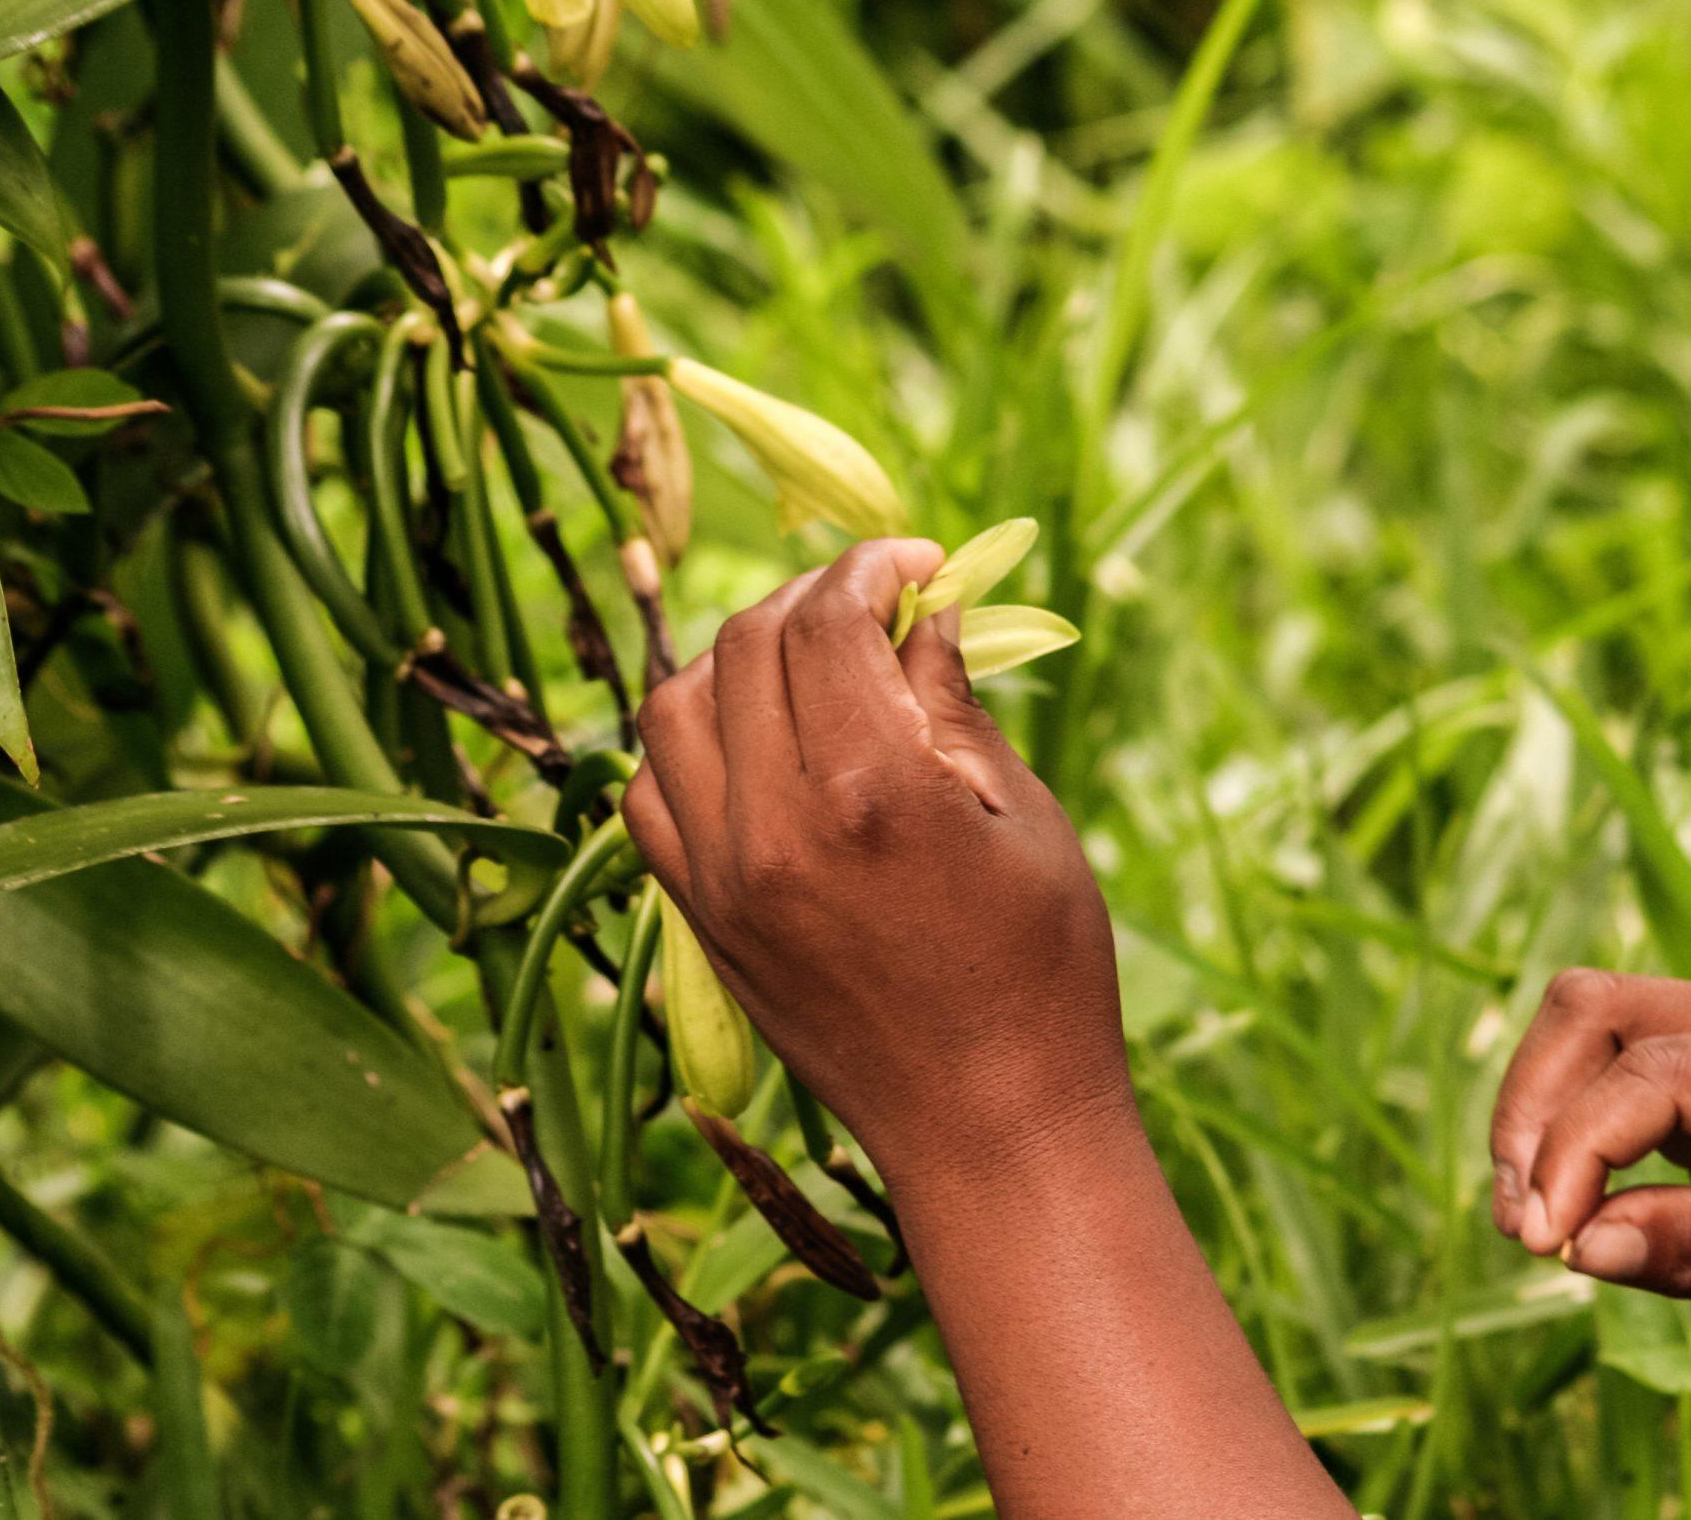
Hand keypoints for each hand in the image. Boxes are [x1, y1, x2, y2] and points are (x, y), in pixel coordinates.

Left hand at [623, 540, 1129, 1182]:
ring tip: (808, 662)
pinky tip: (756, 741)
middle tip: (877, 603)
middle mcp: (773, 825)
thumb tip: (925, 609)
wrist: (989, 1128)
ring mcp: (719, 877)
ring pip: (676, 705)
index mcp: (872, 790)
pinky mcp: (698, 920)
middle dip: (813, 597)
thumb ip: (953, 703)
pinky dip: (690, 740)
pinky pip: (650, 792)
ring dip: (739, 657)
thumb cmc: (1040, 973)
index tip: (919, 562)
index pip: (829, 621)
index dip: (872, 565)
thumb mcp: (1024, 820)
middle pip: (748, 644)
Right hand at [1490, 972, 1690, 1390]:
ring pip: (1591, 1022)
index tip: (1545, 1244)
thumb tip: (1579, 1244)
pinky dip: (1571, 1122)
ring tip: (1534, 1220)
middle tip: (1525, 1229)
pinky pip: (1614, 1060)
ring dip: (1540, 1112)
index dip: (1574, 1152)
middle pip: (1598, 1011)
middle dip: (1536, 1113)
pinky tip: (1570, 1203)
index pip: (1650, 1074)